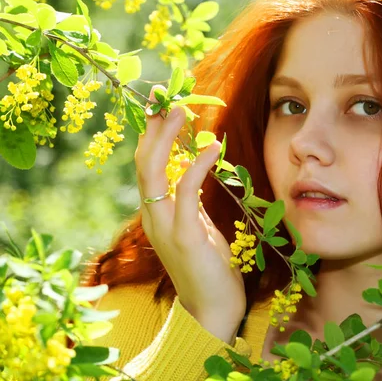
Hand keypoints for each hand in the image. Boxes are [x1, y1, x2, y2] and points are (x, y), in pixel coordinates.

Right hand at [134, 85, 245, 343]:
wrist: (213, 310)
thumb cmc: (209, 267)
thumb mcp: (196, 226)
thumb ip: (189, 201)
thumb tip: (192, 171)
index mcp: (156, 211)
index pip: (147, 163)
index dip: (152, 132)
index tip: (162, 103)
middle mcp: (153, 215)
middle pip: (144, 161)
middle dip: (153, 126)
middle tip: (165, 95)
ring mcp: (165, 226)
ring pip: (154, 171)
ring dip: (166, 137)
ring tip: (180, 108)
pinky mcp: (185, 237)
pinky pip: (187, 193)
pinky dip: (198, 166)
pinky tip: (213, 147)